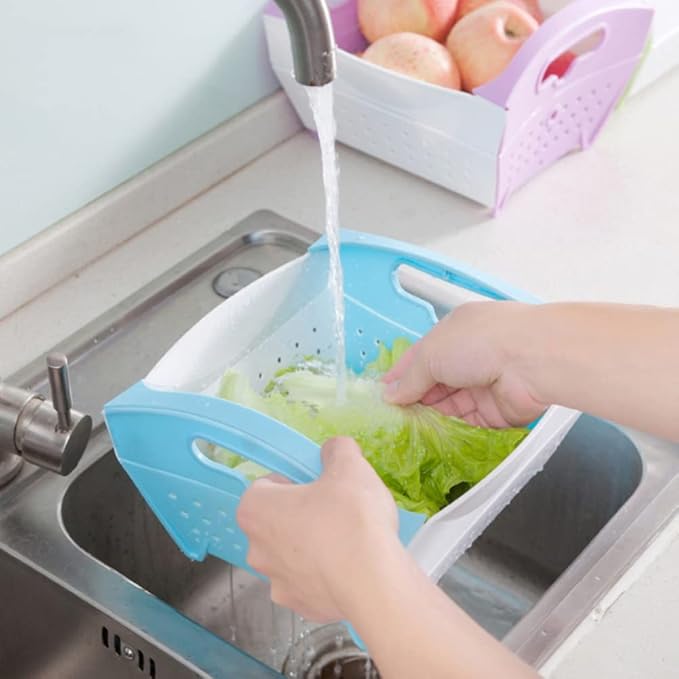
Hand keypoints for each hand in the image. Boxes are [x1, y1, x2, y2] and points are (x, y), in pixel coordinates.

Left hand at [236, 436, 400, 622]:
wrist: (375, 582)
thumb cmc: (353, 518)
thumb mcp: (349, 466)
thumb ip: (337, 450)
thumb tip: (335, 448)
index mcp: (256, 510)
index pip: (263, 486)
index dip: (291, 482)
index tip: (315, 485)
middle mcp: (256, 549)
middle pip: (275, 522)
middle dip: (300, 515)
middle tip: (334, 510)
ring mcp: (277, 582)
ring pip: (291, 555)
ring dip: (310, 546)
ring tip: (346, 540)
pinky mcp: (300, 606)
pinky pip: (309, 582)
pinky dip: (325, 574)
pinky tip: (350, 567)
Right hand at [384, 301, 546, 426]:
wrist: (533, 361)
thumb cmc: (481, 342)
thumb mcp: (431, 353)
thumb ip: (410, 377)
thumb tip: (392, 394)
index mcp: (454, 333)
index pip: (420, 356)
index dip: (401, 374)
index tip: (383, 393)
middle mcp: (469, 357)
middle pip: (434, 382)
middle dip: (413, 398)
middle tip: (391, 416)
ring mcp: (482, 385)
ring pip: (448, 405)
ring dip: (429, 416)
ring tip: (405, 430)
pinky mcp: (494, 412)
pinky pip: (466, 424)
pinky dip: (449, 431)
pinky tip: (430, 438)